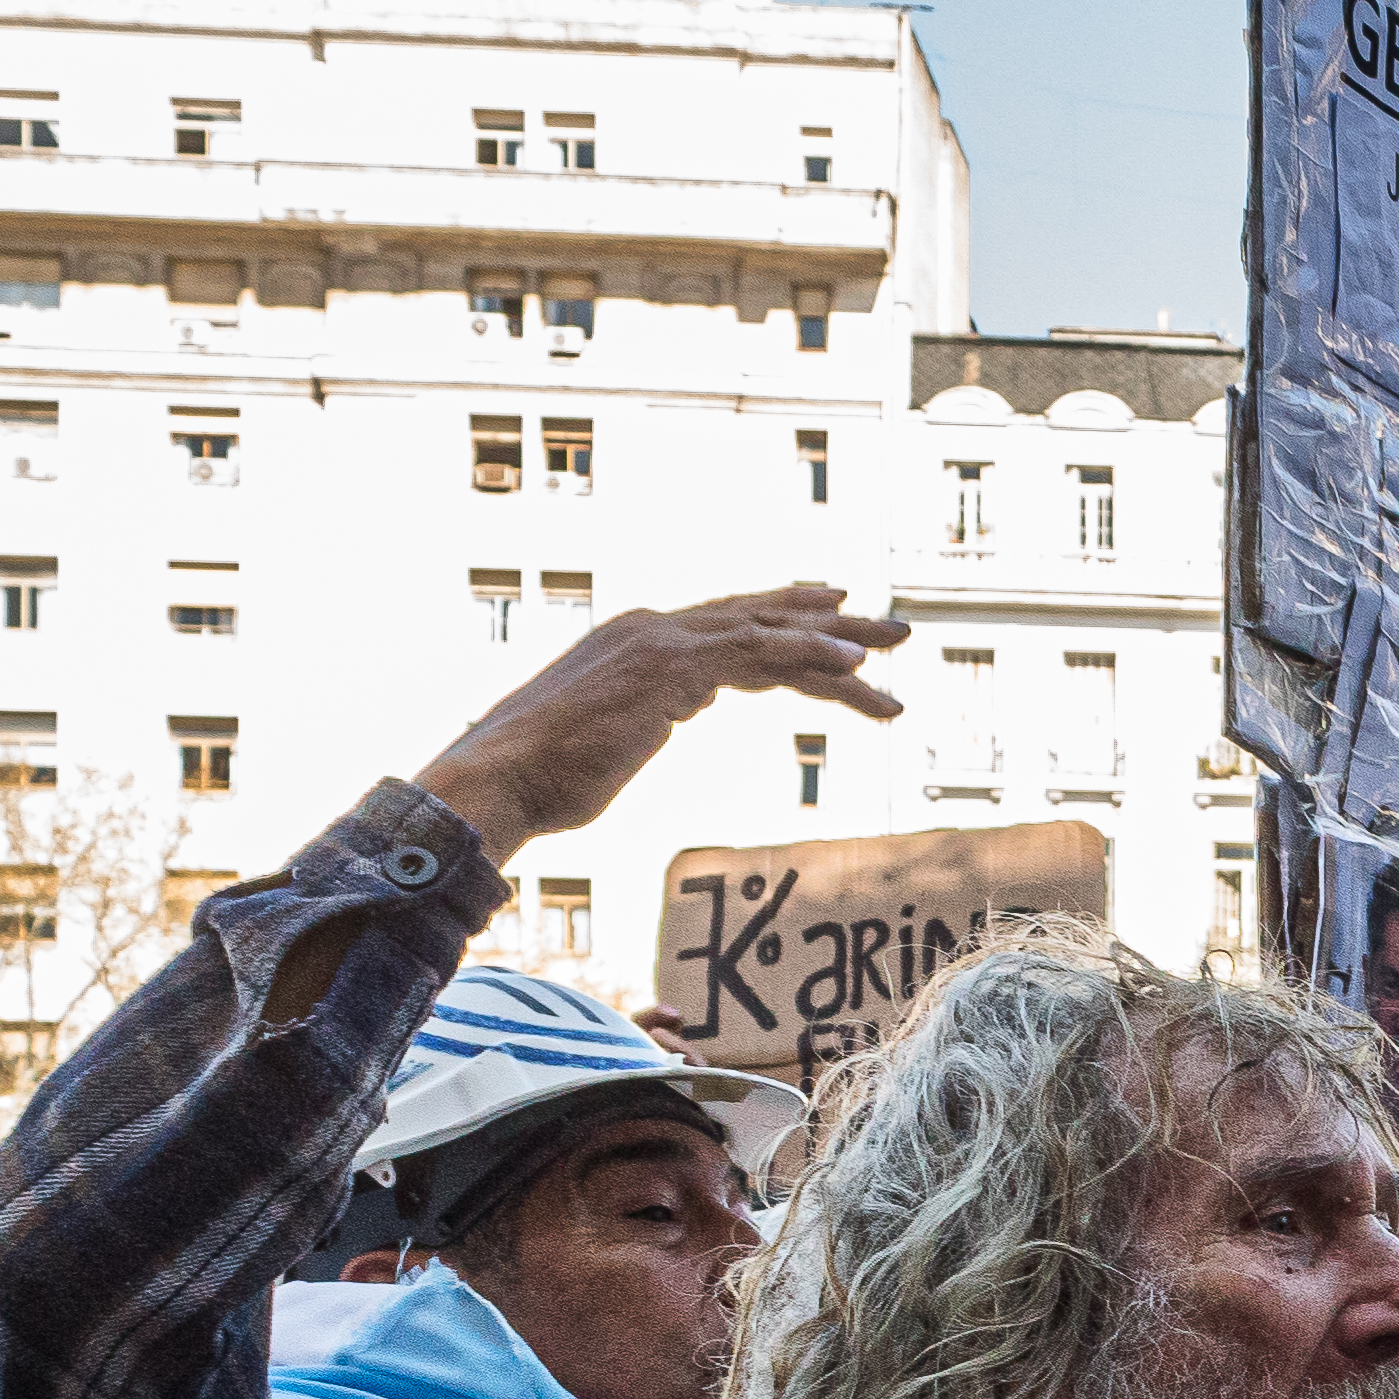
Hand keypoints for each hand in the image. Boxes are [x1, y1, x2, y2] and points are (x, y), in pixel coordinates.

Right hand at [415, 584, 909, 860]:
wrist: (501, 781)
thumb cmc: (543, 779)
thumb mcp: (610, 737)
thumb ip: (651, 713)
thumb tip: (680, 709)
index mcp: (636, 641)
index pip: (728, 623)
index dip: (787, 618)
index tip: (835, 616)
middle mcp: (652, 629)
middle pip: (761, 617)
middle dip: (832, 620)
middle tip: (893, 627)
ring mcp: (662, 644)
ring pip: (771, 632)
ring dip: (841, 641)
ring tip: (897, 647)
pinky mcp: (671, 668)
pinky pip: (760, 654)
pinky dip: (811, 656)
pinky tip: (857, 667)